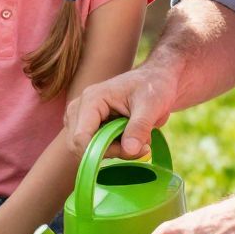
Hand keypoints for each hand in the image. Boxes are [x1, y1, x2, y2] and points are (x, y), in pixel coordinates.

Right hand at [63, 58, 178, 158]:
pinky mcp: (89, 127)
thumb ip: (139, 127)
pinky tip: (131, 139)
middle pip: (82, 146)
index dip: (100, 153)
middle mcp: (80, 109)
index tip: (130, 151)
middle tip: (140, 147)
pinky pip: (96, 148)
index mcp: (91, 99)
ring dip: (116, 151)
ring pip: (88, 150)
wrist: (155, 80)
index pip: (81, 137)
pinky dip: (116, 150)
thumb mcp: (151, 106)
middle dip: (112, 152)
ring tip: (139, 140)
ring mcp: (82, 119)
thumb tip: (129, 150)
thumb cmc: (152, 87)